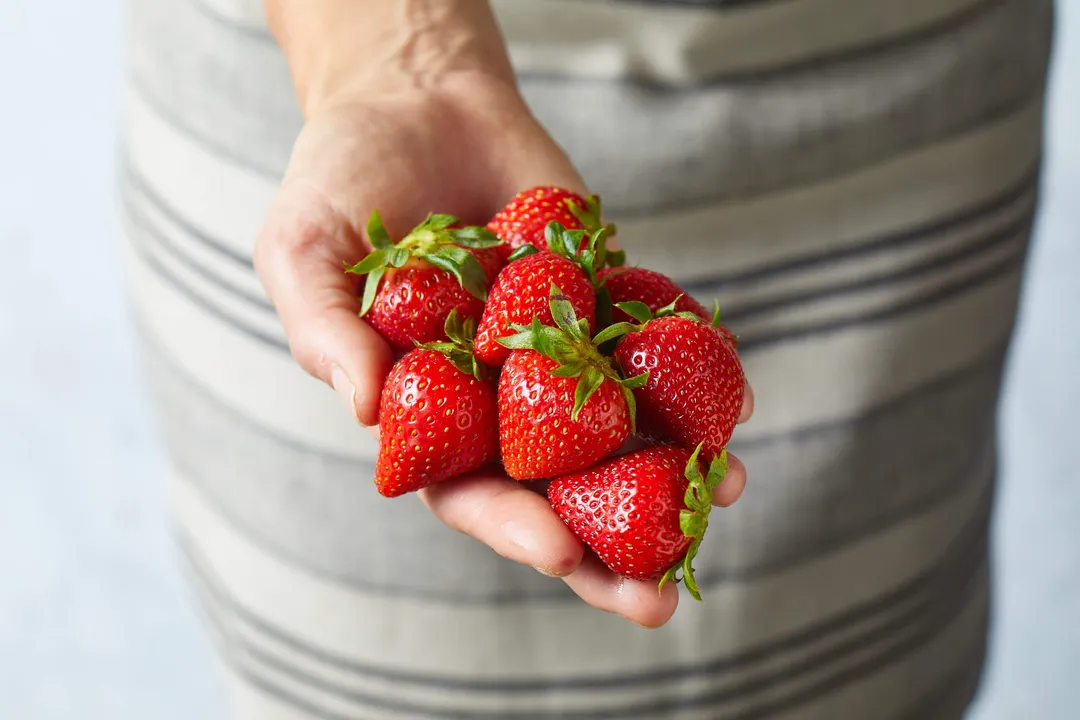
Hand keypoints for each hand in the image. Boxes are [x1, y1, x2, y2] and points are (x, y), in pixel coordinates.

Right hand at [253, 71, 752, 628]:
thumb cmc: (342, 181)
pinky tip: (736, 405)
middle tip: (659, 598)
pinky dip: (695, 377)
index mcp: (429, 410)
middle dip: (608, 546)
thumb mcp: (303, 250)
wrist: (416, 98)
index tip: (560, 551)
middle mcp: (500, 394)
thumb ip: (325, 330)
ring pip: (621, 428)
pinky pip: (653, 343)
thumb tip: (365, 410)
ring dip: (673, 471)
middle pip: (558, 486)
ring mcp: (558, 349)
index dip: (512, 526)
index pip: (470, 491)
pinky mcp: (603, 298)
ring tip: (724, 496)